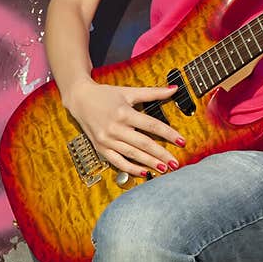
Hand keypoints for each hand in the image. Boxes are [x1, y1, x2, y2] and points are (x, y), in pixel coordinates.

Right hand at [63, 79, 183, 176]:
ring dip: (149, 163)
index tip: (182, 141)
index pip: (152, 125)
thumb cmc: (107, 94)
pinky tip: (144, 173)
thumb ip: (153, 92)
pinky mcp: (100, 148)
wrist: (80, 100)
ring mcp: (106, 140)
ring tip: (164, 169)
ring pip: (131, 154)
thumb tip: (175, 89)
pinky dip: (131, 169)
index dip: (168, 134)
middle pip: (143, 143)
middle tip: (176, 163)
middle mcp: (115, 128)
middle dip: (161, 154)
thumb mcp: (130, 92)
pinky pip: (117, 162)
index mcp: (124, 113)